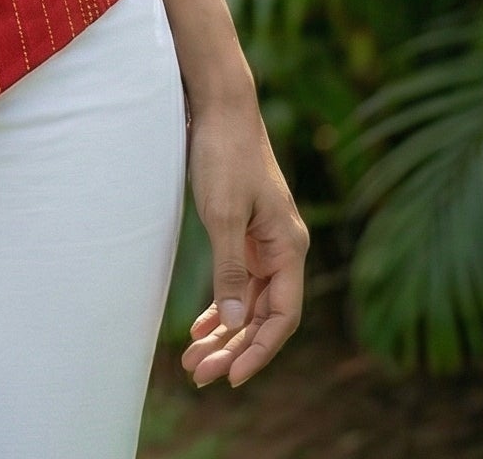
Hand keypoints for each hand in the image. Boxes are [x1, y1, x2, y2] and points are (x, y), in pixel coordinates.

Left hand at [179, 94, 307, 388]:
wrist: (218, 105)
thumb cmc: (223, 154)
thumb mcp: (223, 214)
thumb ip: (229, 269)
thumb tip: (235, 323)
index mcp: (289, 247)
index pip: (282, 316)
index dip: (259, 350)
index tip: (232, 377)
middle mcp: (282, 249)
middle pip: (263, 315)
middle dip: (234, 348)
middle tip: (199, 375)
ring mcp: (263, 241)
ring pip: (248, 301)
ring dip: (224, 332)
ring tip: (193, 360)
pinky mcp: (243, 230)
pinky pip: (237, 280)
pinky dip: (220, 304)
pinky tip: (200, 327)